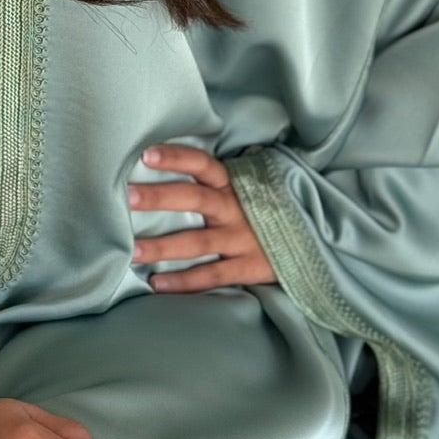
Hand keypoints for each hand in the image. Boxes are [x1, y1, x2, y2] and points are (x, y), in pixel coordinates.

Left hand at [129, 142, 277, 290]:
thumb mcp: (243, 191)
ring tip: (132, 251)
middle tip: (128, 197)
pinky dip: (184, 282)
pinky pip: (213, 275)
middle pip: (195, 198)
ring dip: (163, 247)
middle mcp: (235, 208)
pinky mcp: (249, 267)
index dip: (176, 157)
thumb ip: (212, 184)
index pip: (203, 163)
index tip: (146, 154)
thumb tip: (162, 169)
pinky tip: (157, 283)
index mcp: (232, 185)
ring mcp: (242, 239)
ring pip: (197, 242)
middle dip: (160, 197)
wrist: (309, 241)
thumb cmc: (260, 213)